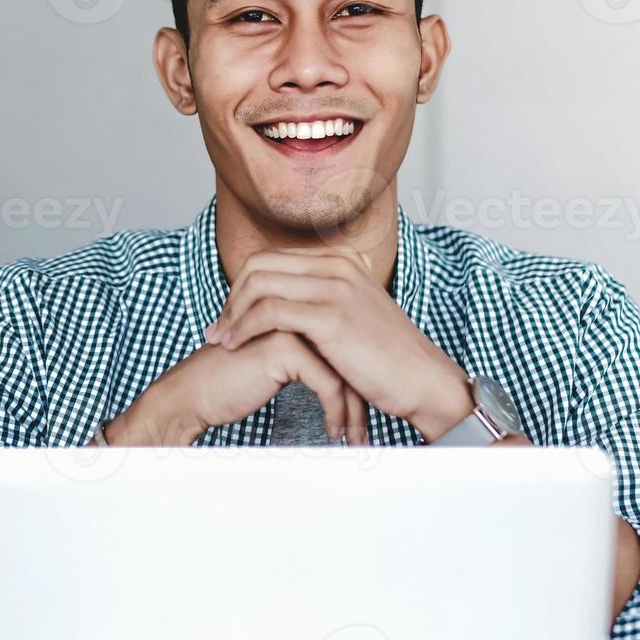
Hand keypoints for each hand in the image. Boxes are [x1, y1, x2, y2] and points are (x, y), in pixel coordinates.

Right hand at [104, 331, 370, 446]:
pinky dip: (335, 413)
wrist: (193, 394)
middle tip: (365, 431)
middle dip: (362, 397)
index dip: (358, 379)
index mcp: (297, 307)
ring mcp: (290, 325)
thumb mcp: (278, 364)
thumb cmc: (230, 382)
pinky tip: (333, 432)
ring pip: (343, 370)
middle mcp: (296, 309)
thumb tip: (348, 380)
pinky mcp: (284, 348)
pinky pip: (328, 384)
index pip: (345, 341)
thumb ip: (308, 356)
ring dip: (352, 411)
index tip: (365, 413)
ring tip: (354, 438)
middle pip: (348, 353)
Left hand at [205, 247, 472, 441]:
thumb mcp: (353, 313)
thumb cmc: (386, 357)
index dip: (242, 286)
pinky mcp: (332, 316)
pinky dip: (244, 328)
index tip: (229, 315)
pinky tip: (235, 346)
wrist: (421, 380)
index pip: (272, 258)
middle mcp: (338, 264)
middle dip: (231, 297)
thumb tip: (283, 302)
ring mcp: (336, 287)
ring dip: (232, 314)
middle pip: (259, 265)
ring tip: (220, 340)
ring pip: (259, 285)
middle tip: (217, 328)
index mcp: (341, 259)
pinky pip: (270, 313)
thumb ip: (322, 299)